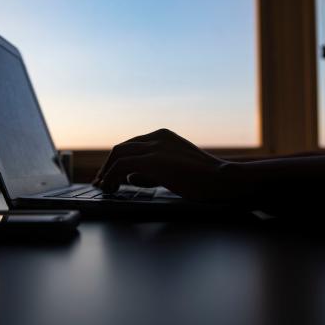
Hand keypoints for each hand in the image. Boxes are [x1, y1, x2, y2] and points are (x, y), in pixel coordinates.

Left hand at [93, 129, 229, 201]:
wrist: (222, 179)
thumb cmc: (204, 180)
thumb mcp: (174, 171)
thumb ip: (152, 172)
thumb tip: (131, 176)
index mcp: (163, 136)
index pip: (132, 145)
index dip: (117, 161)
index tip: (109, 174)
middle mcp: (157, 137)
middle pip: (121, 148)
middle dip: (108, 165)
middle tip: (102, 181)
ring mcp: (155, 147)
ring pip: (118, 154)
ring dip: (106, 171)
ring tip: (104, 186)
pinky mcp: (153, 160)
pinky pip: (121, 166)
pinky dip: (111, 176)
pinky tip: (110, 187)